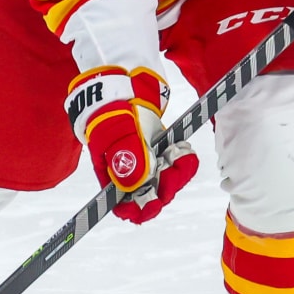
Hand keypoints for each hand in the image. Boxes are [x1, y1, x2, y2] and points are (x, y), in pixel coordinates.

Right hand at [64, 66, 198, 222]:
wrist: (123, 83)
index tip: (156, 203)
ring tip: (180, 152)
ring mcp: (143, 161)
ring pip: (164, 180)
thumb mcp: (117, 131)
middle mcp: (127, 172)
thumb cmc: (113, 108)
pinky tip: (183, 148)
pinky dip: (180, 158)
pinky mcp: (156, 150)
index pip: (122, 206)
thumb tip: (132, 185)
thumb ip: (125, 156)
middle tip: (174, 166)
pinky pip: (172, 164)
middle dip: (165, 184)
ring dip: (176, 171)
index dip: (139, 210)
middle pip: (149, 195)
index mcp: (110, 174)